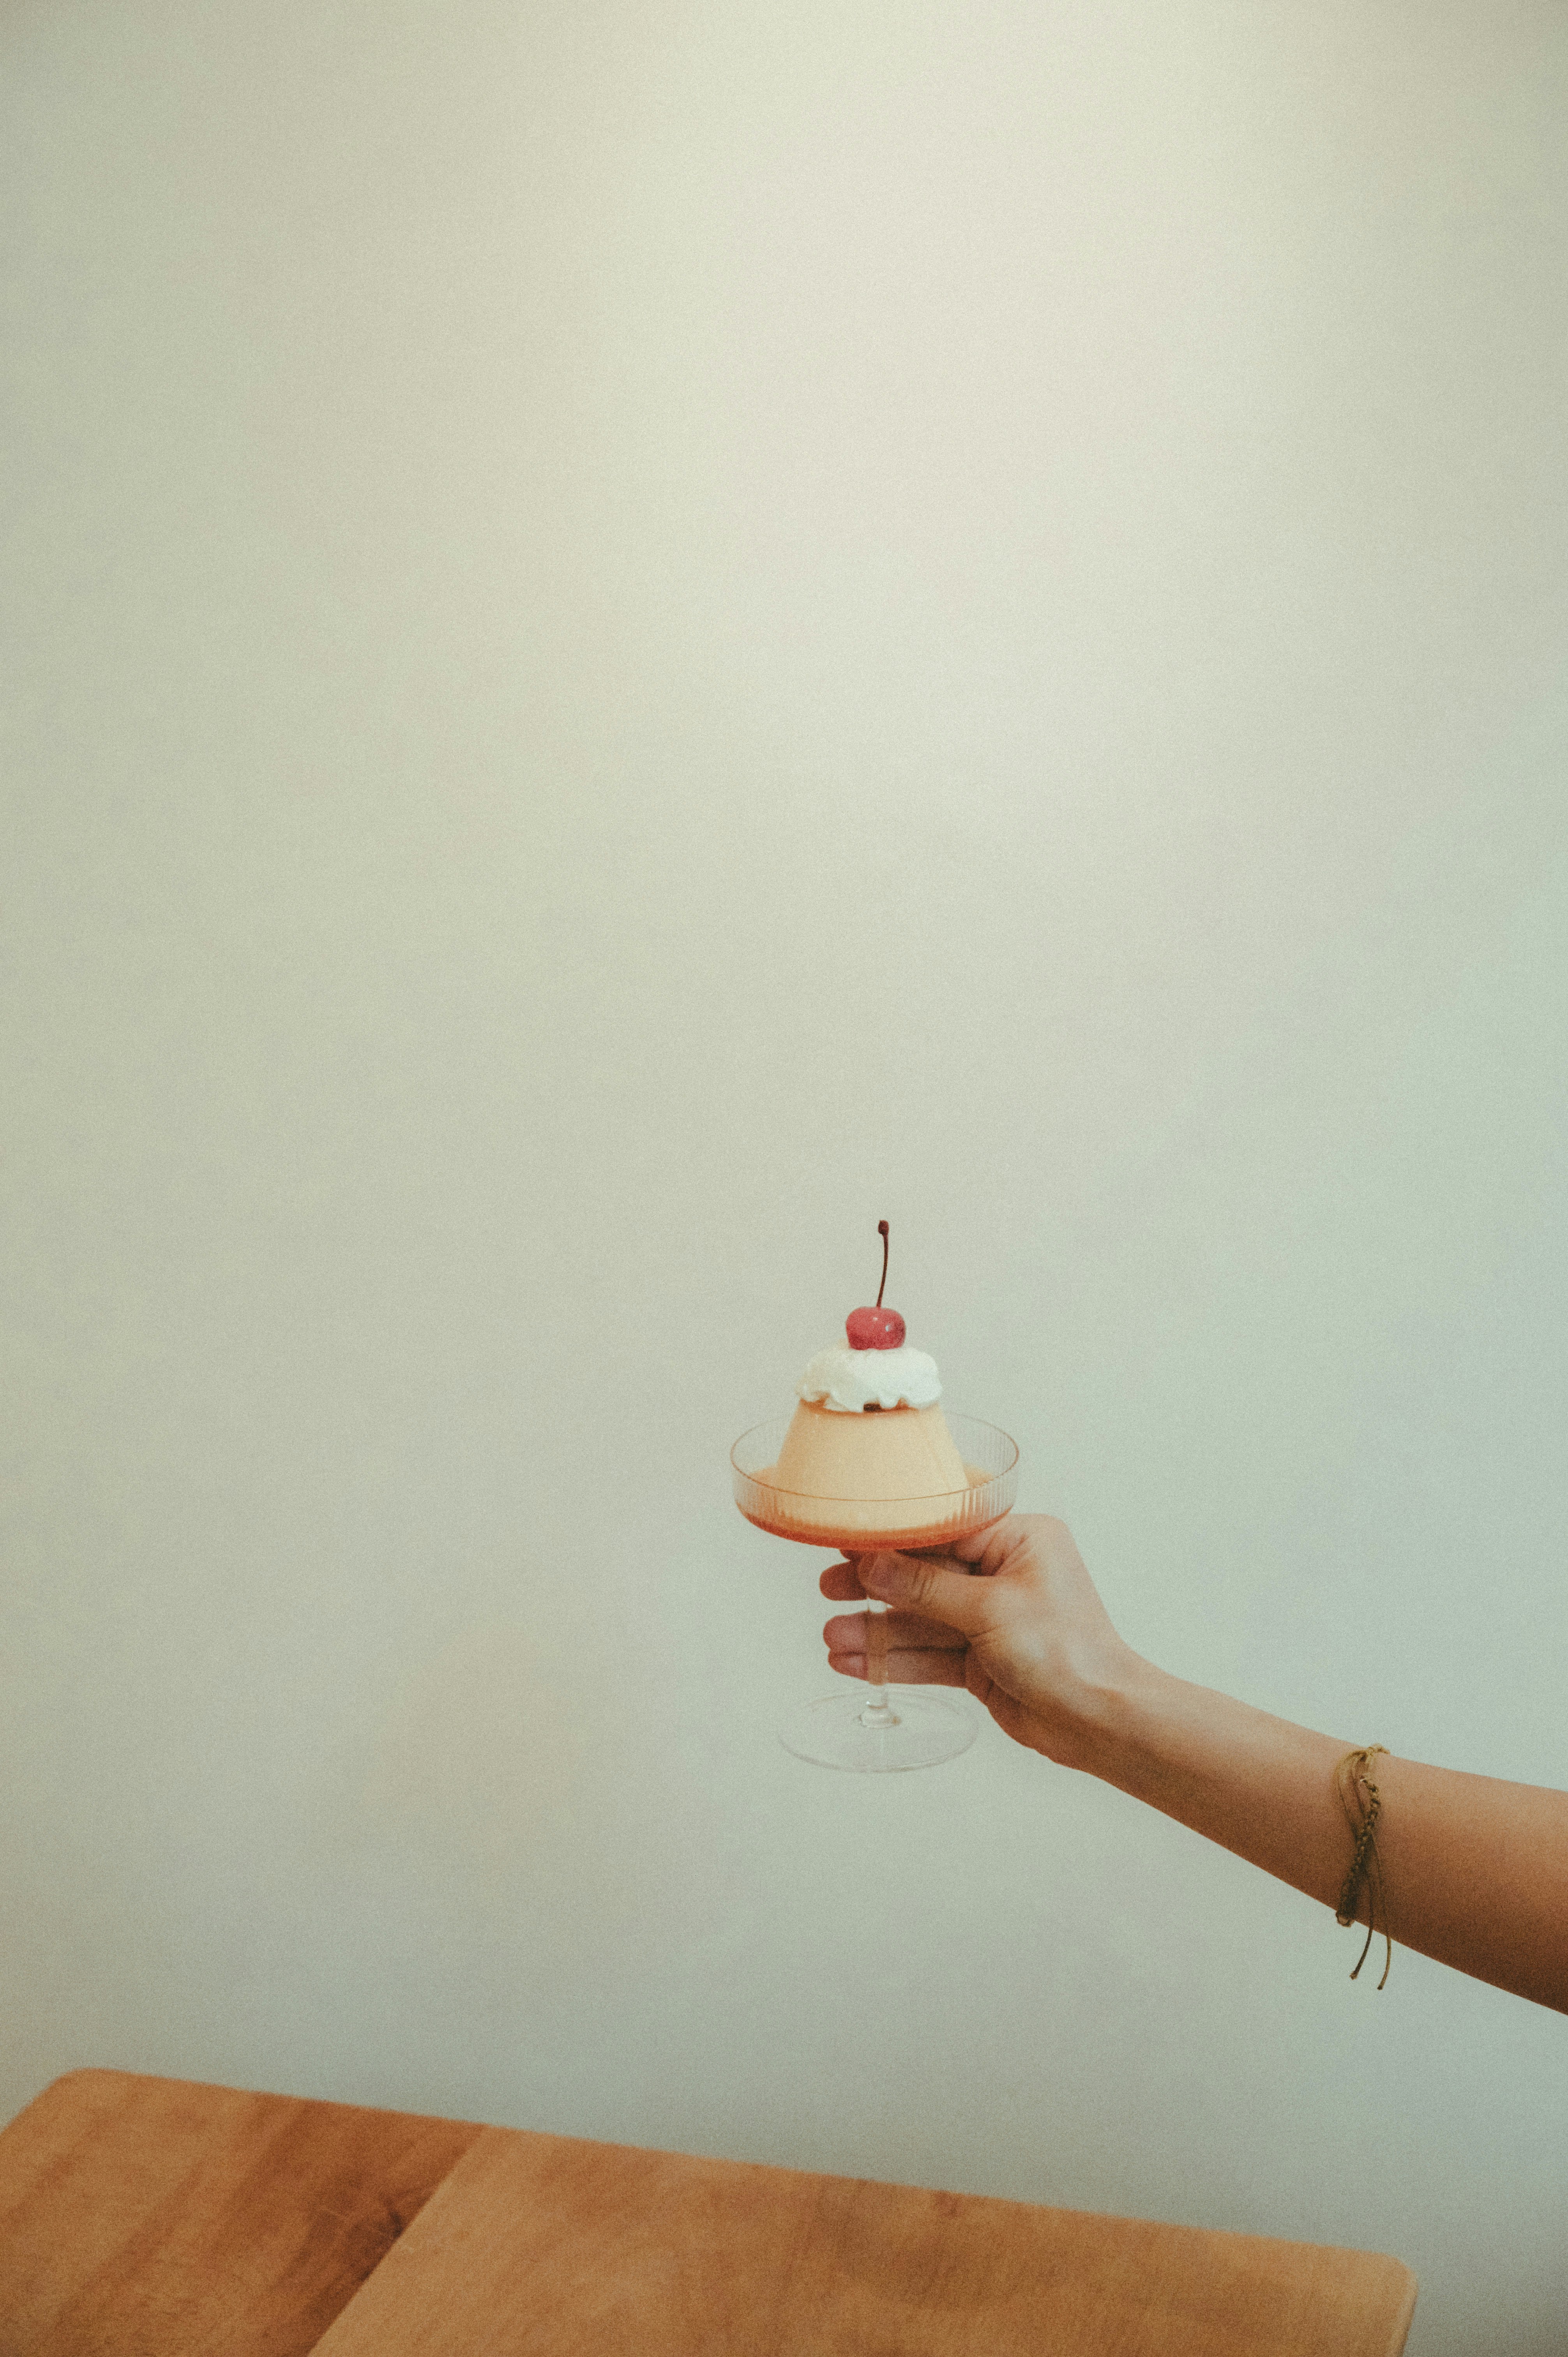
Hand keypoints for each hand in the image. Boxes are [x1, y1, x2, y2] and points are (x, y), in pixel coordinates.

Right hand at [821, 1513, 1139, 1765]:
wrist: (1099, 1720)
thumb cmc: (1066, 1651)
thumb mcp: (990, 1609)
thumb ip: (925, 1587)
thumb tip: (872, 1563)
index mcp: (1019, 1541)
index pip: (943, 1530)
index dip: (893, 1538)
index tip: (847, 1540)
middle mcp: (1004, 1575)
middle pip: (925, 1575)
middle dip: (876, 1586)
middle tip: (828, 1587)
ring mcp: (991, 1620)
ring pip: (921, 1620)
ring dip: (878, 1631)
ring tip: (832, 1639)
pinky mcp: (982, 1661)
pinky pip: (929, 1654)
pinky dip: (894, 1660)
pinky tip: (854, 1663)